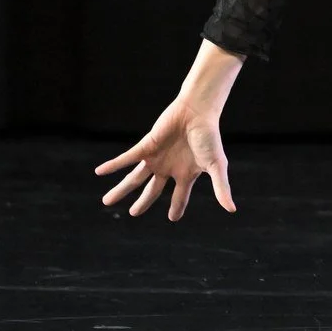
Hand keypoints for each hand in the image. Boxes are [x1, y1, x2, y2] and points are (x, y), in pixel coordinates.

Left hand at [96, 92, 236, 220]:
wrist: (197, 111)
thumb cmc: (209, 137)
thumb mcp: (215, 165)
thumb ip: (221, 187)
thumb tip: (232, 209)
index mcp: (186, 174)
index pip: (179, 196)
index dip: (176, 208)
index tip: (172, 218)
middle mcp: (169, 168)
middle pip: (152, 191)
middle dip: (142, 203)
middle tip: (132, 214)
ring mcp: (156, 158)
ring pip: (135, 179)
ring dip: (121, 190)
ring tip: (106, 201)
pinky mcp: (146, 146)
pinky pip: (126, 158)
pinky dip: (113, 165)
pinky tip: (99, 172)